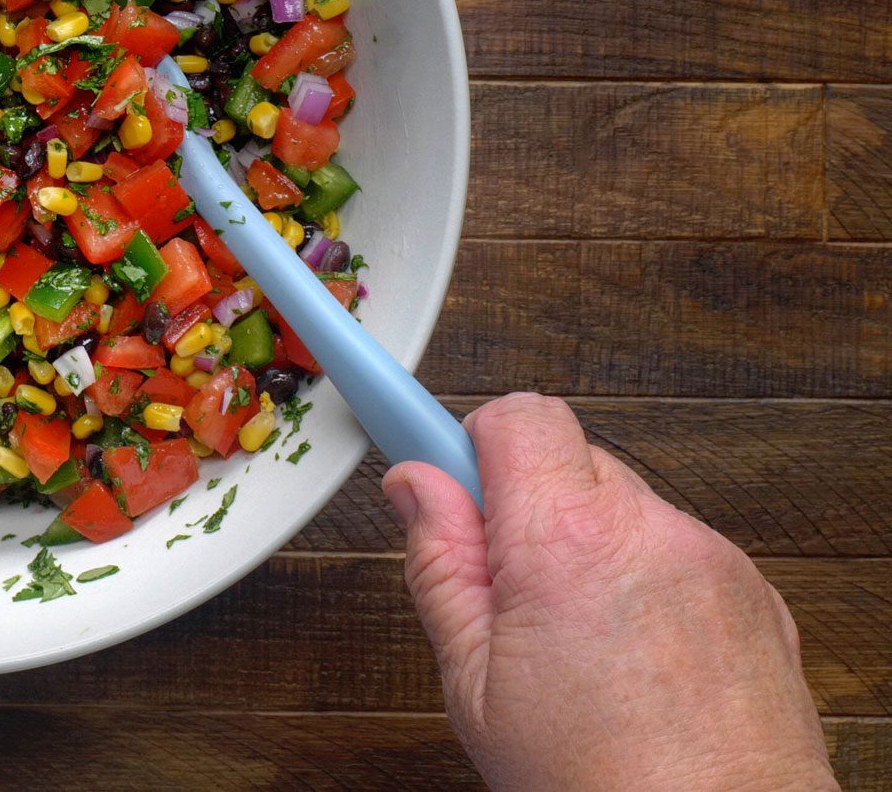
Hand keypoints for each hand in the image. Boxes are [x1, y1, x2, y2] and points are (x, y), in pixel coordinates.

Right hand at [385, 393, 833, 790]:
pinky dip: (646, 583)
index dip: (469, 441)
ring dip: (590, 546)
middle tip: (505, 585)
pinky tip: (631, 656)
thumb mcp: (474, 685)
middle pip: (568, 459)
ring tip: (576, 640)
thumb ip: (439, 565)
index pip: (514, 416)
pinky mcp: (754, 592)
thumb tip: (416, 489)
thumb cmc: (604, 784)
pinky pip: (677, 552)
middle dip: (527, 506)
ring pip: (623, 507)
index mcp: (567, 542)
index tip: (434, 452)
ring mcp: (712, 558)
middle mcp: (649, 531)